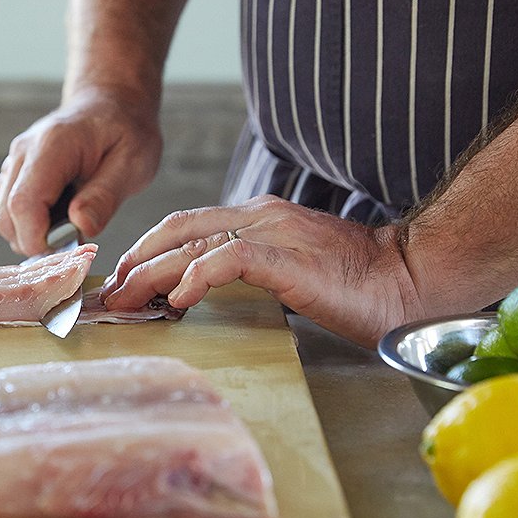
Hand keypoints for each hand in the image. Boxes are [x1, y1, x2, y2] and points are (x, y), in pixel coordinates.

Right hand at [0, 86, 161, 255]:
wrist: (112, 103)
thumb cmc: (126, 130)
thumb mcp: (133, 162)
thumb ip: (106, 195)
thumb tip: (81, 227)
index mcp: (53, 145)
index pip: (23, 203)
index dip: (38, 238)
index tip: (67, 252)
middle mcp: (24, 152)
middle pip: (6, 216)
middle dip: (36, 241)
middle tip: (75, 243)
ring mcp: (16, 162)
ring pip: (4, 217)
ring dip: (34, 234)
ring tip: (72, 224)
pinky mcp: (15, 173)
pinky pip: (11, 211)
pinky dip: (33, 224)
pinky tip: (63, 215)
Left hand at [99, 195, 424, 347]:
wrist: (409, 277)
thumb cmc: (353, 284)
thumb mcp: (286, 270)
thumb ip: (247, 270)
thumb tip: (196, 294)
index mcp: (256, 217)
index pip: (185, 227)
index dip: (146, 250)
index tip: (121, 279)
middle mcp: (258, 216)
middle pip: (176, 231)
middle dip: (135, 262)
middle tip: (109, 293)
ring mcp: (273, 232)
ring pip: (192, 246)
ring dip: (151, 275)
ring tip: (125, 301)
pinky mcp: (287, 257)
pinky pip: (229, 261)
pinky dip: (196, 278)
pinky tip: (178, 300)